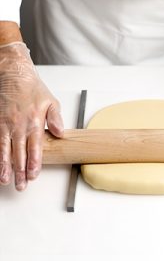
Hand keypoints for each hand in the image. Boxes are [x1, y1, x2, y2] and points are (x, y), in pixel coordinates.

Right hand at [0, 42, 63, 190]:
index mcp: (35, 122)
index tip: (33, 176)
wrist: (14, 75)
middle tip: (21, 186)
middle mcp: (19, 125)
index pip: (35, 147)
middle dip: (20, 171)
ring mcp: (5, 124)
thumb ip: (56, 119)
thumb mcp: (52, 102)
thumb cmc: (34, 90)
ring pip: (5, 150)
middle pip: (19, 153)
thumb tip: (60, 134)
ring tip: (5, 180)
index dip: (34, 163)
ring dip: (5, 167)